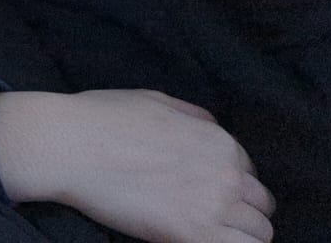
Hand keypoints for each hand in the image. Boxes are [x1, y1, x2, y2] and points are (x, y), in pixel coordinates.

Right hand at [0, 89, 273, 242]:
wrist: (69, 145)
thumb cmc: (101, 119)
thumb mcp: (155, 101)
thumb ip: (192, 116)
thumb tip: (210, 129)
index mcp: (219, 140)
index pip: (248, 172)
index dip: (229, 184)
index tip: (206, 193)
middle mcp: (226, 173)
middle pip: (260, 205)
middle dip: (241, 211)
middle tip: (209, 218)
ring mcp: (212, 206)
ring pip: (259, 234)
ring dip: (239, 235)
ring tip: (210, 234)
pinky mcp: (191, 233)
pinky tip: (202, 241)